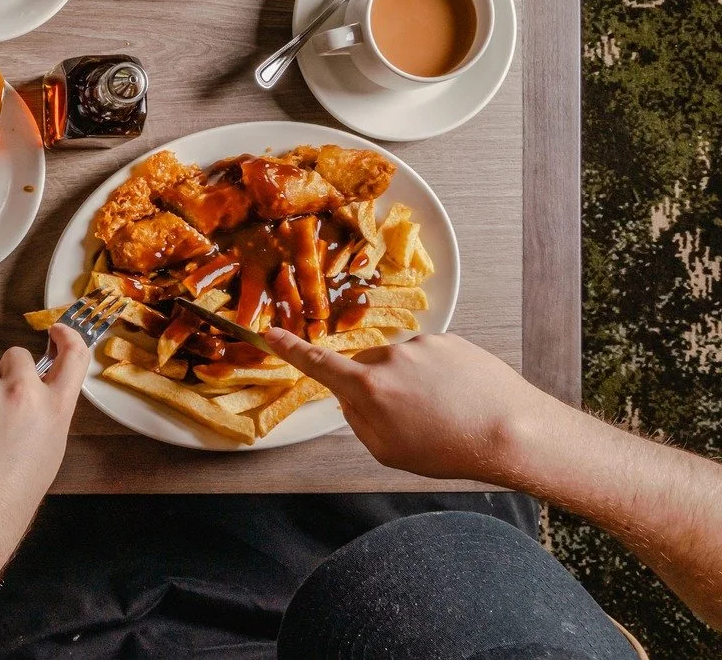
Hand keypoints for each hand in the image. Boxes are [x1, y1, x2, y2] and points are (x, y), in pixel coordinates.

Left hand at [0, 329, 88, 583]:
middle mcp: (24, 395)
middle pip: (15, 356)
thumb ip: (44, 414)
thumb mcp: (47, 452)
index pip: (73, 357)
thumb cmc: (8, 495)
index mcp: (54, 411)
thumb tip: (36, 392)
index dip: (67, 336)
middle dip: (5, 373)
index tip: (57, 330)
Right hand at [262, 328, 561, 481]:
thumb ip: (358, 421)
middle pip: (368, 369)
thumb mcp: (389, 452)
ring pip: (403, 363)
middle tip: (411, 420)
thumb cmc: (450, 450)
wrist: (514, 432)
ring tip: (447, 413)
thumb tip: (350, 398)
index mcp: (368, 387)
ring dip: (414, 383)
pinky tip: (462, 399)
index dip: (290, 349)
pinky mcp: (452, 340)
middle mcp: (390, 358)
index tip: (270, 332)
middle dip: (379, 388)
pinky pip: (433, 357)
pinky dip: (441, 376)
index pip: (318, 363)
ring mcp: (422, 345)